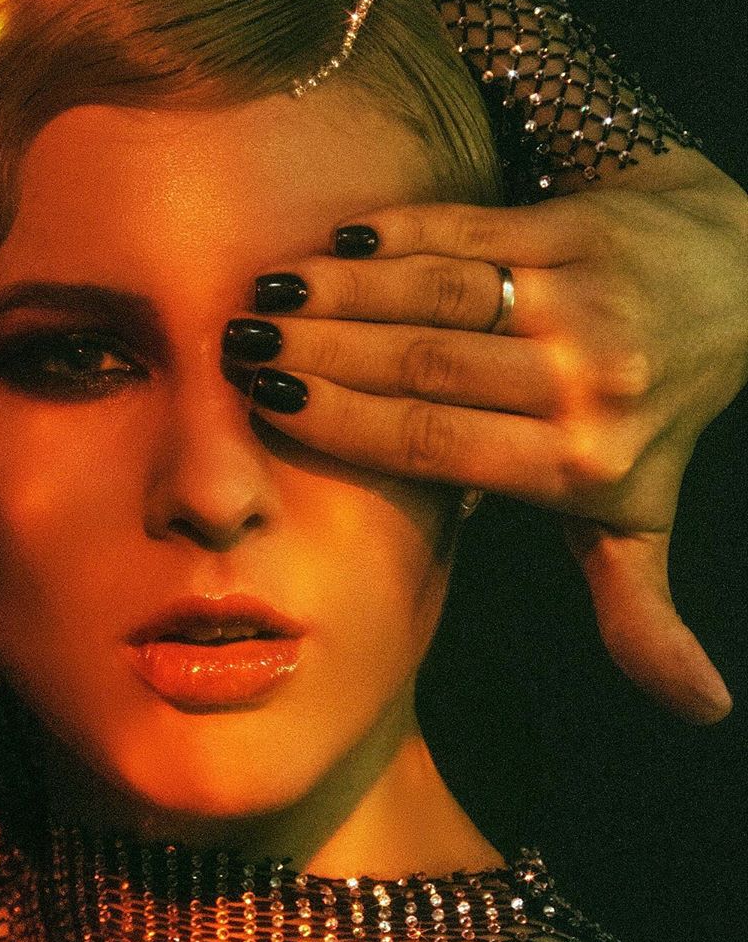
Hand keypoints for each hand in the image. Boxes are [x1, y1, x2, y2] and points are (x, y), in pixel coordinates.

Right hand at [222, 151, 747, 723]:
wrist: (730, 287)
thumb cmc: (653, 420)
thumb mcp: (638, 523)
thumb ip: (640, 613)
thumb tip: (703, 714)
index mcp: (581, 465)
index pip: (435, 441)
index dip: (344, 422)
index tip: (267, 404)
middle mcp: (586, 380)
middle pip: (428, 366)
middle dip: (322, 352)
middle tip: (242, 344)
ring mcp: (584, 296)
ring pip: (442, 293)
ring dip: (345, 290)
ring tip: (267, 292)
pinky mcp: (579, 229)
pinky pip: (473, 228)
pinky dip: (400, 232)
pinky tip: (336, 240)